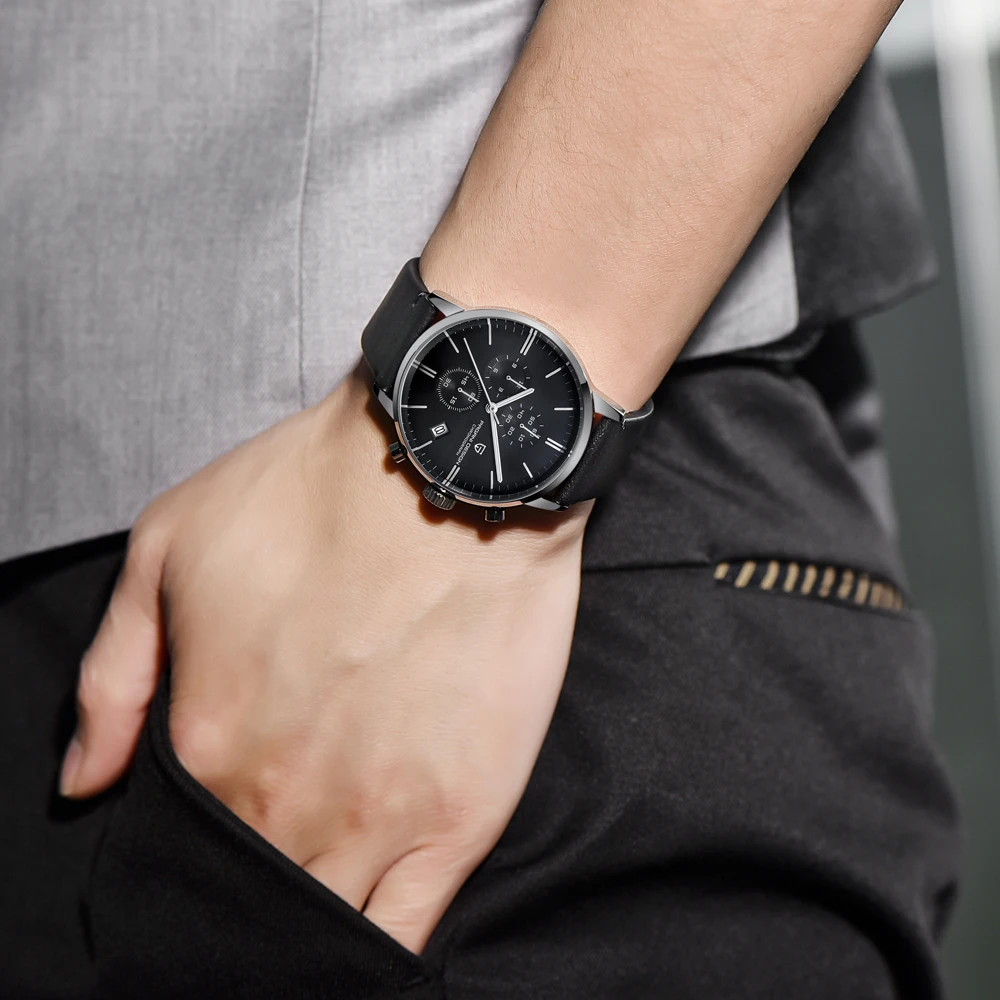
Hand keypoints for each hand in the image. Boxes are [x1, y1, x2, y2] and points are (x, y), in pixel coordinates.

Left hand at [60, 361, 589, 953]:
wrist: (454, 470)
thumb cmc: (316, 495)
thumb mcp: (169, 547)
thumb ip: (112, 678)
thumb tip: (85, 782)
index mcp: (213, 744)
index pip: (187, 844)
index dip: (199, 845)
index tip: (225, 822)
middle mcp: (288, 801)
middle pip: (255, 893)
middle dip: (250, 894)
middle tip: (274, 855)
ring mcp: (380, 819)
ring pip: (325, 926)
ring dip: (309, 929)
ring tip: (316, 897)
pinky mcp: (461, 817)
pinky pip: (406, 932)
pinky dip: (375, 952)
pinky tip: (362, 942)